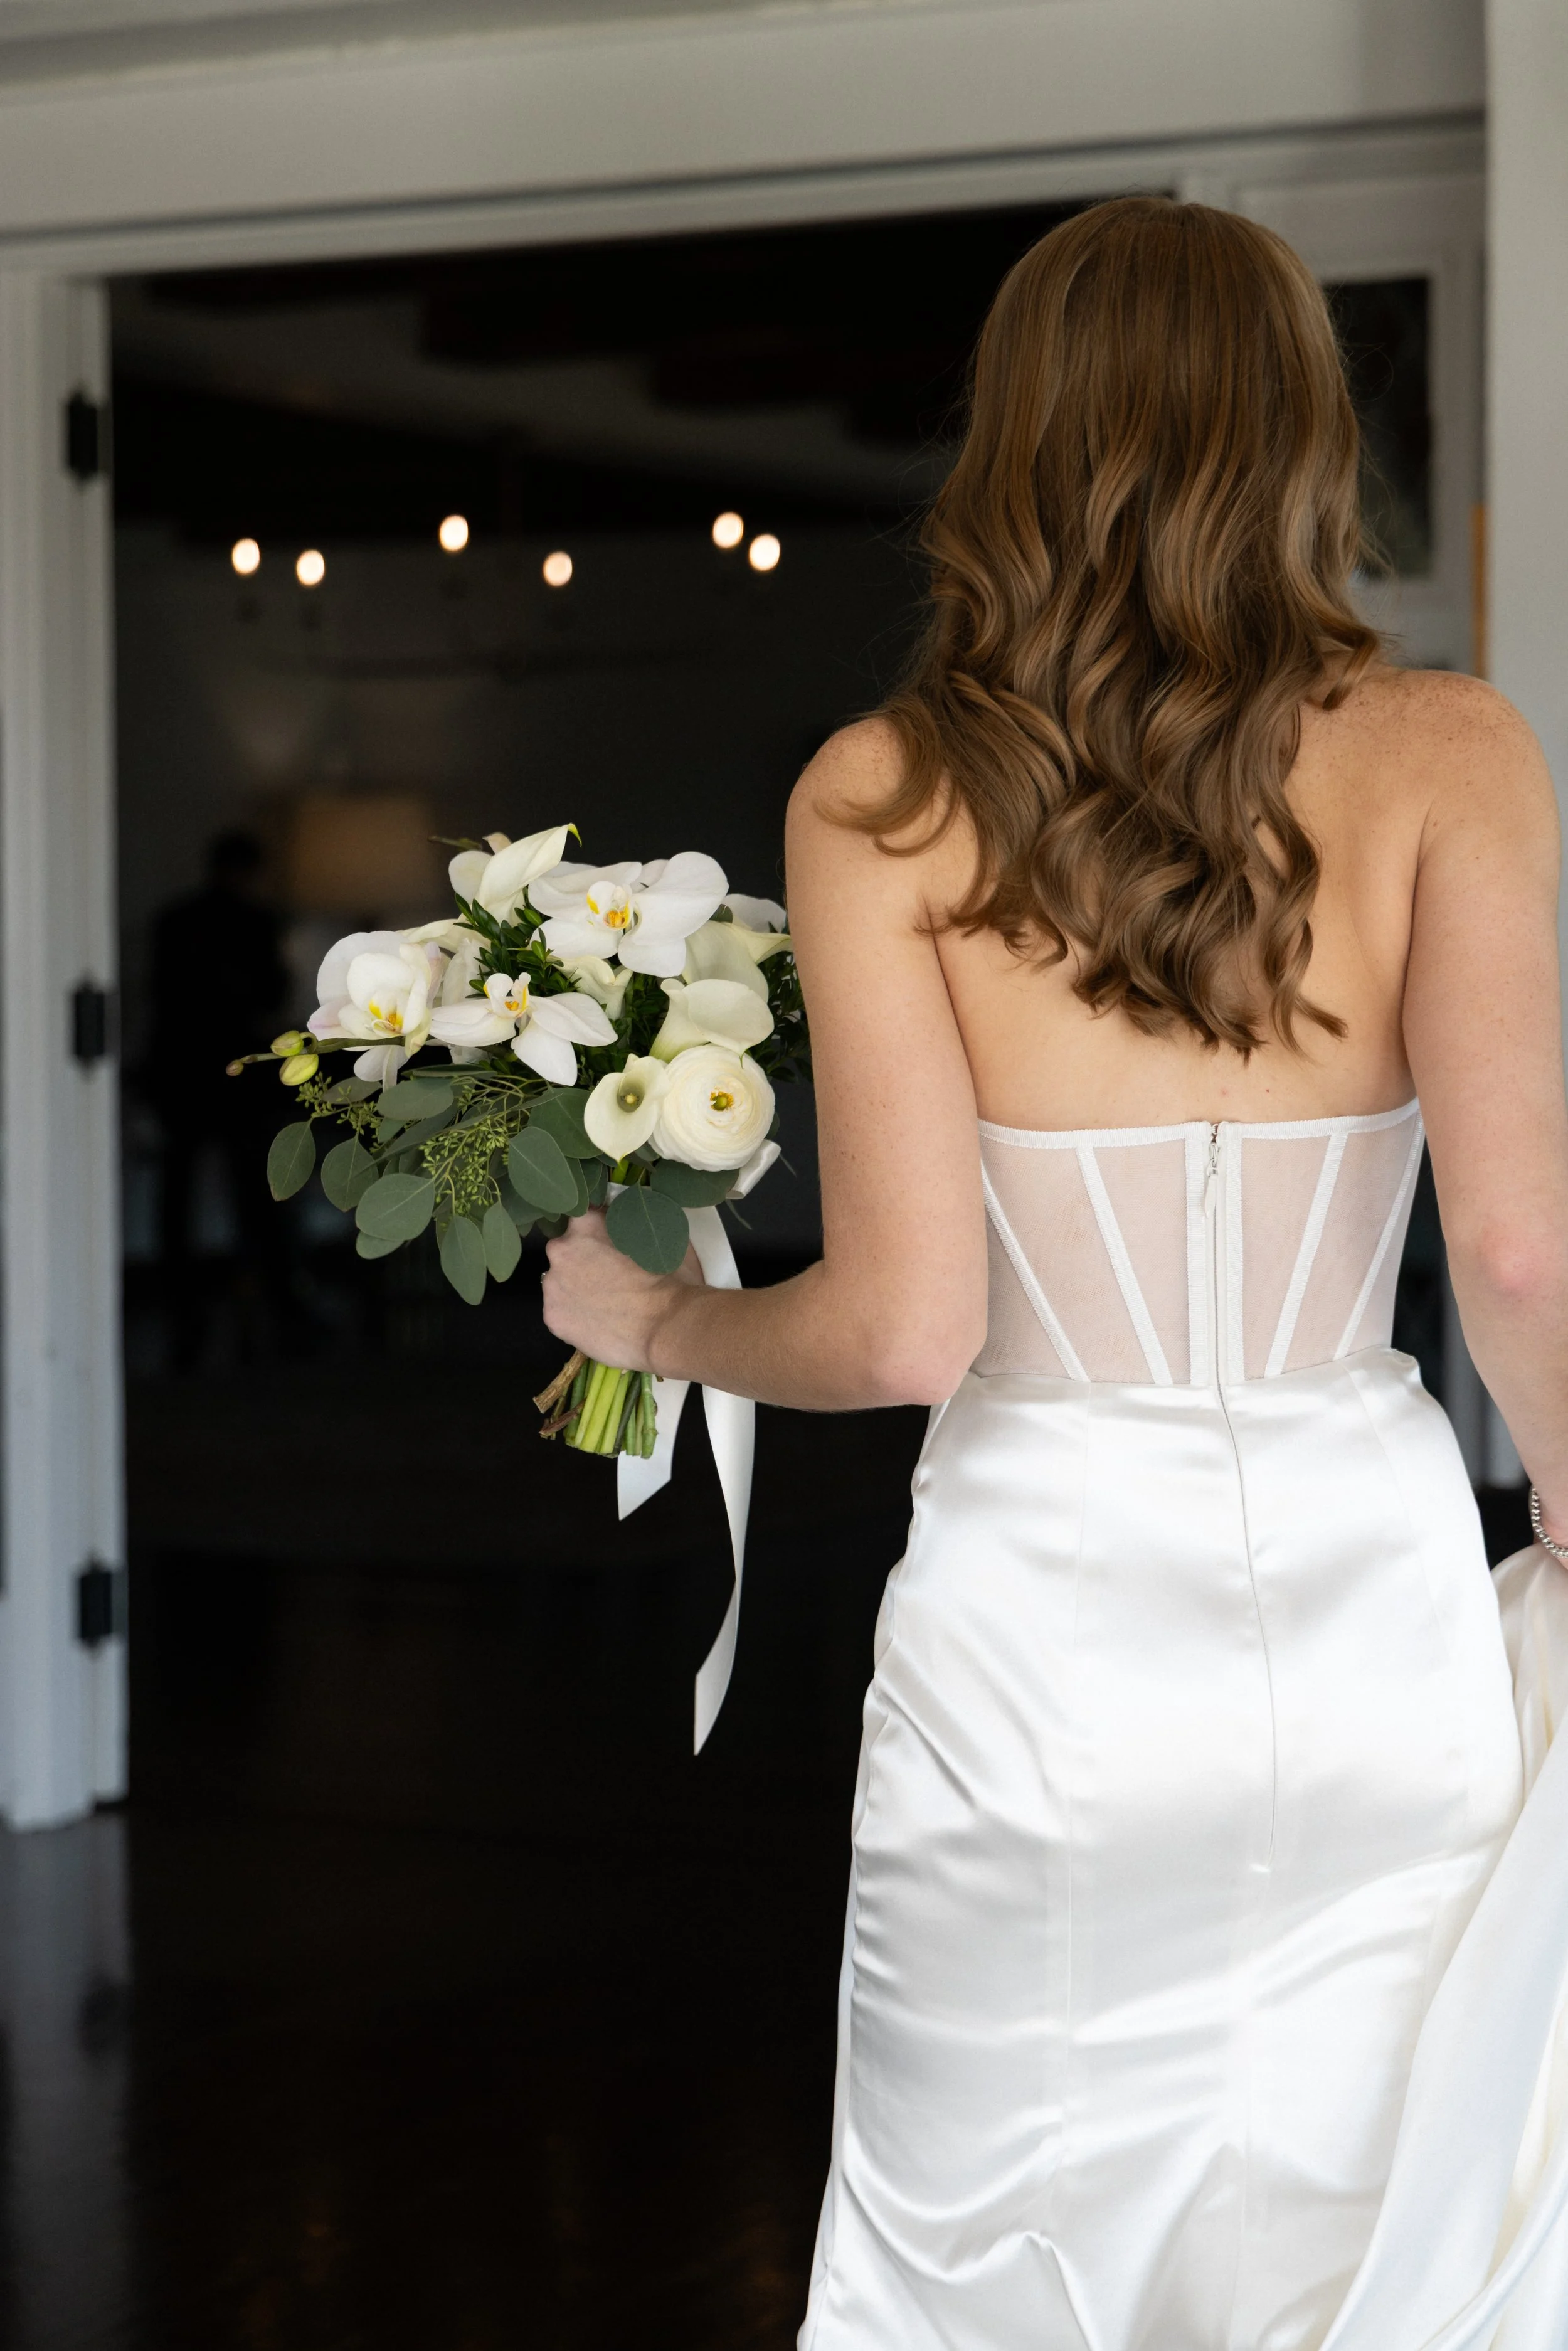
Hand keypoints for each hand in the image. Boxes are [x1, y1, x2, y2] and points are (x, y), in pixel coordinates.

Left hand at [541, 1208, 703, 1371]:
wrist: (665, 1326)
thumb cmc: (669, 1279)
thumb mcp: (658, 1236)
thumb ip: (634, 1225)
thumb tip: (632, 1223)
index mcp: (585, 1224)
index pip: (582, 1220)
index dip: (597, 1233)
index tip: (610, 1245)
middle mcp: (560, 1250)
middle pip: (566, 1251)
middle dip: (583, 1261)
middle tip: (610, 1278)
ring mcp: (552, 1286)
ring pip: (560, 1283)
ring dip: (576, 1289)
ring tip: (605, 1305)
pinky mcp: (552, 1317)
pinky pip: (561, 1312)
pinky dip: (576, 1317)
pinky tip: (598, 1323)